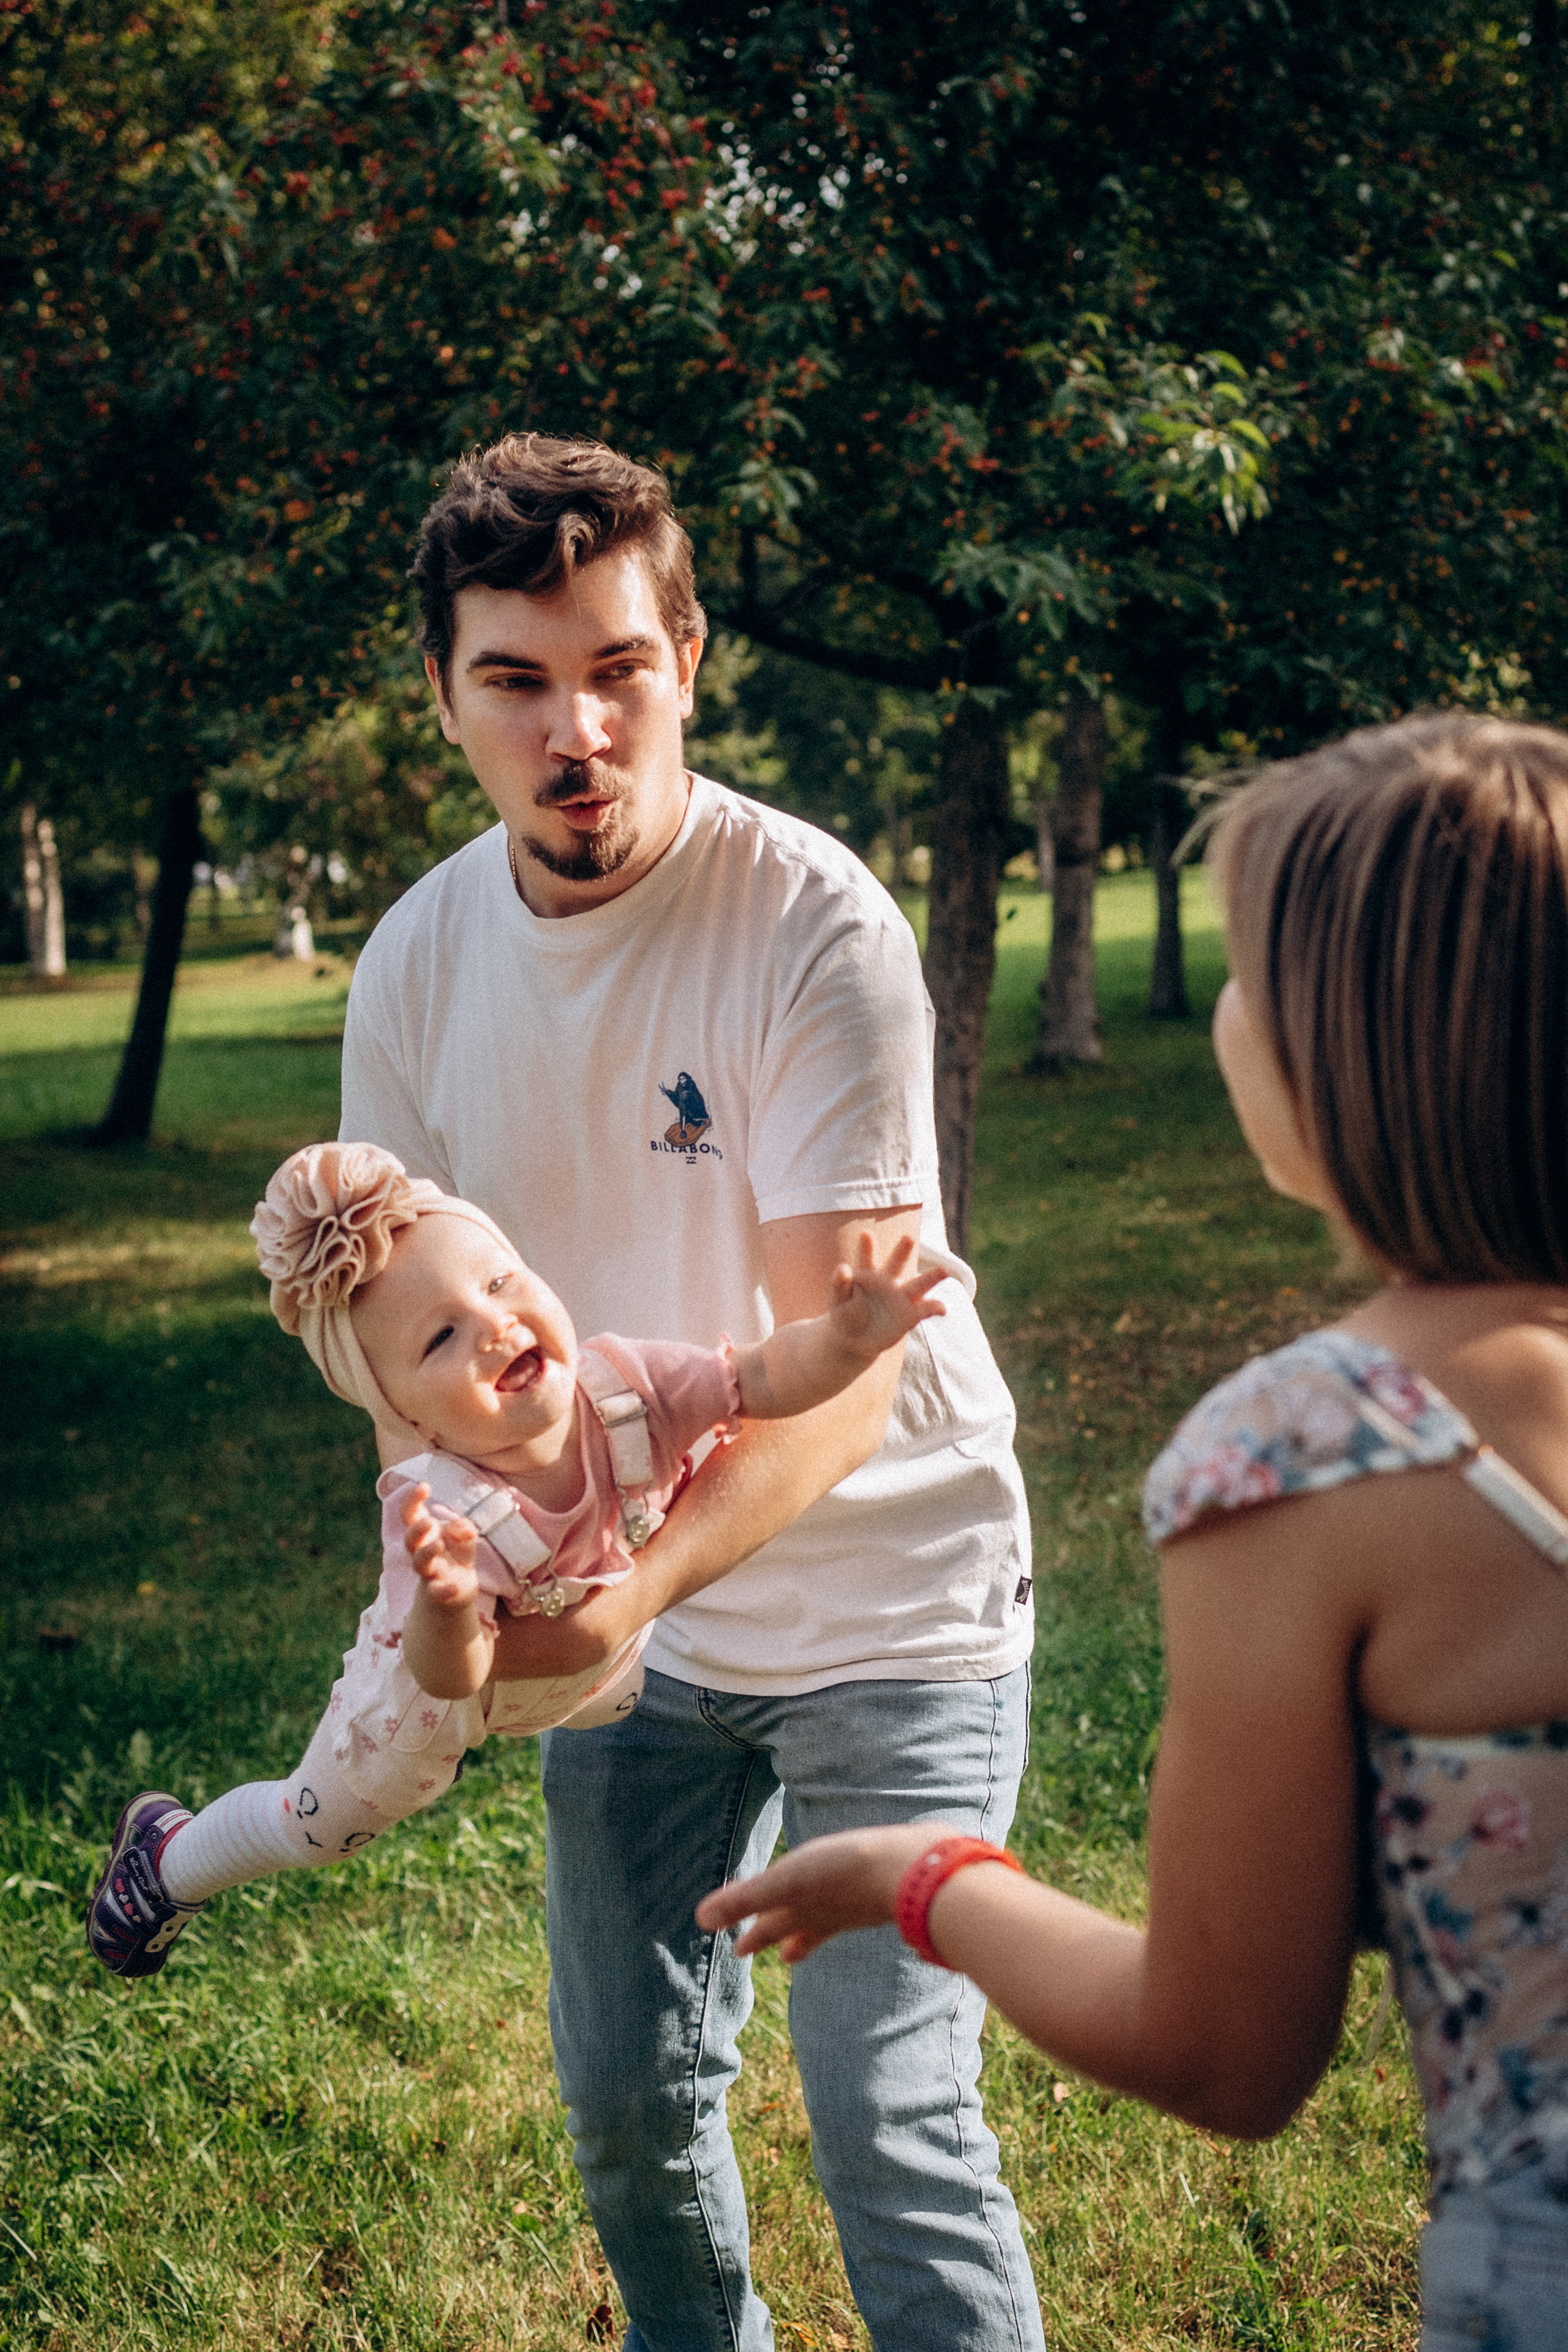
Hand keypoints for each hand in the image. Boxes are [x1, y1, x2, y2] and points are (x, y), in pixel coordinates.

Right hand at [401, 1485, 478, 1611]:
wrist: (457, 1589)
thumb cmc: (455, 1553)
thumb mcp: (463, 1534)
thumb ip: (462, 1526)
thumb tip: (462, 1531)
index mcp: (424, 1532)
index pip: (410, 1513)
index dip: (412, 1499)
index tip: (425, 1486)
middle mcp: (420, 1551)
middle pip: (409, 1540)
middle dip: (416, 1530)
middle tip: (429, 1521)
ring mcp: (428, 1572)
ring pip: (419, 1564)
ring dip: (427, 1553)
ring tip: (439, 1544)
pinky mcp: (438, 1592)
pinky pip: (436, 1592)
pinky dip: (444, 1590)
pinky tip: (454, 1587)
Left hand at [695, 1822, 939, 1962]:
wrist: (915, 1870)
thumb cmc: (846, 1871)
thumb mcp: (786, 1880)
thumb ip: (745, 1898)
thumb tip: (698, 1919)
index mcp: (803, 1909)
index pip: (770, 1926)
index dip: (753, 1936)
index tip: (737, 1950)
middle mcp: (830, 1911)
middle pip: (799, 1926)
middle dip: (782, 1935)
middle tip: (775, 1953)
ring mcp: (859, 1904)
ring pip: (829, 1918)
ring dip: (815, 1926)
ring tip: (809, 1936)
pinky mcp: (884, 1890)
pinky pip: (858, 1904)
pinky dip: (848, 1907)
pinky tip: (859, 1899)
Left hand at [828, 1231, 947, 1360]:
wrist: (854, 1339)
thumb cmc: (844, 1314)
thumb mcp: (837, 1301)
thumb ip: (839, 1284)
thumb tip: (842, 1266)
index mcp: (867, 1274)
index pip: (866, 1259)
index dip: (866, 1247)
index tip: (865, 1234)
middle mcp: (888, 1281)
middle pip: (896, 1263)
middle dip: (903, 1251)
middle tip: (908, 1238)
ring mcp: (901, 1297)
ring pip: (919, 1284)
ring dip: (932, 1277)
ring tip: (944, 1271)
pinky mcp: (911, 1314)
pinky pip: (926, 1309)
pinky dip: (935, 1308)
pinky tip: (943, 1309)